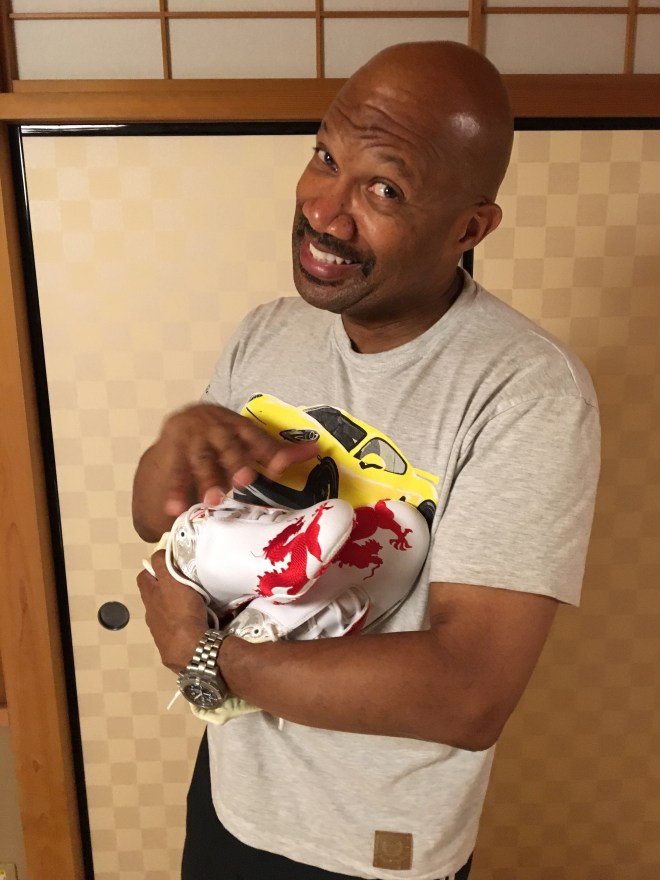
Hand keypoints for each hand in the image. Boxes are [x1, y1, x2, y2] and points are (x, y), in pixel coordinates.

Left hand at [136, 550, 208, 672]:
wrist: (191, 649)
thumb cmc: (182, 612)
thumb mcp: (172, 581)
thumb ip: (163, 565)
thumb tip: (158, 552)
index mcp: (150, 596)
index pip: (144, 576)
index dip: (154, 568)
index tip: (169, 565)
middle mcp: (150, 612)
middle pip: (153, 595)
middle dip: (164, 588)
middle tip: (182, 584)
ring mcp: (158, 630)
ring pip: (163, 612)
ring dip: (173, 607)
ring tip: (191, 604)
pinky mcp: (169, 643)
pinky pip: (173, 628)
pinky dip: (180, 623)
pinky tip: (192, 623)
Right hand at [157, 403, 318, 516]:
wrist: (185, 419)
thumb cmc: (226, 435)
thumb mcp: (249, 439)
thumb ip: (278, 450)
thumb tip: (315, 450)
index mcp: (237, 424)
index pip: (256, 437)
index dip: (267, 452)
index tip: (278, 468)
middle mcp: (216, 428)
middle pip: (227, 445)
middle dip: (235, 462)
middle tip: (244, 482)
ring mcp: (193, 439)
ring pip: (200, 460)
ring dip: (206, 480)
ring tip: (211, 501)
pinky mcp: (173, 451)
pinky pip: (174, 474)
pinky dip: (174, 492)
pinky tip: (175, 508)